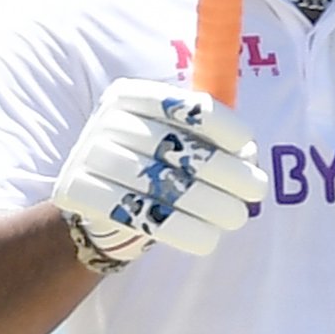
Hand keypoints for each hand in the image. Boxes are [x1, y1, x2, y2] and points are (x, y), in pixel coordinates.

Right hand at [54, 79, 266, 268]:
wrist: (97, 204)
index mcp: (131, 95)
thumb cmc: (152, 165)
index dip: (221, 125)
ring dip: (208, 204)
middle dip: (225, 171)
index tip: (249, 146)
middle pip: (176, 147)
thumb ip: (208, 138)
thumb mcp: (174, 139)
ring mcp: (89, 153)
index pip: (182, 105)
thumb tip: (249, 153)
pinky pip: (137, 214)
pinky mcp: (78, 190)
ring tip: (237, 217)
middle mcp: (108, 119)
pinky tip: (207, 238)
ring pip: (160, 184)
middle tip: (256, 190)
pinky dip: (180, 229)